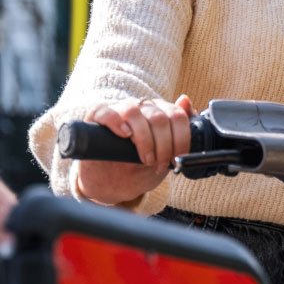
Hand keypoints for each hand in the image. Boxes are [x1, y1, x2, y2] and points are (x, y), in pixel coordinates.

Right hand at [71, 95, 194, 207]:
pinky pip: (106, 112)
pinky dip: (116, 122)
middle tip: (160, 164)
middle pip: (158, 117)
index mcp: (160, 112)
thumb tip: (185, 100)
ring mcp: (119, 110)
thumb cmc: (141, 165)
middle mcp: (141, 107)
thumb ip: (181, 130)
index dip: (181, 139)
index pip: (177, 115)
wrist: (113, 183)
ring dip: (144, 140)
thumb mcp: (166, 154)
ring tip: (145, 159)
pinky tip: (124, 135)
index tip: (178, 158)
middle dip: (163, 146)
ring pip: (134, 112)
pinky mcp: (97, 118)